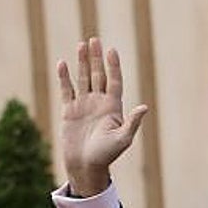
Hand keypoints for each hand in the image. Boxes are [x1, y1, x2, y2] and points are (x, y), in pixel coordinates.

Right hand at [57, 37, 147, 195]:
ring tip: (81, 45)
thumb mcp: (122, 139)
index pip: (114, 81)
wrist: (85, 167)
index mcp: (113, 107)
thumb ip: (132, 123)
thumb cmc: (106, 156)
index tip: (111, 51)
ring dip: (82, 63)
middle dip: (97, 58)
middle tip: (95, 40)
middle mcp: (98, 103)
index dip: (113, 66)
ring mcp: (83, 106)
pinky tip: (63, 64)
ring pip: (83, 79)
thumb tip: (144, 107)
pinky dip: (64, 77)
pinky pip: (67, 90)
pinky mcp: (69, 111)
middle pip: (98, 75)